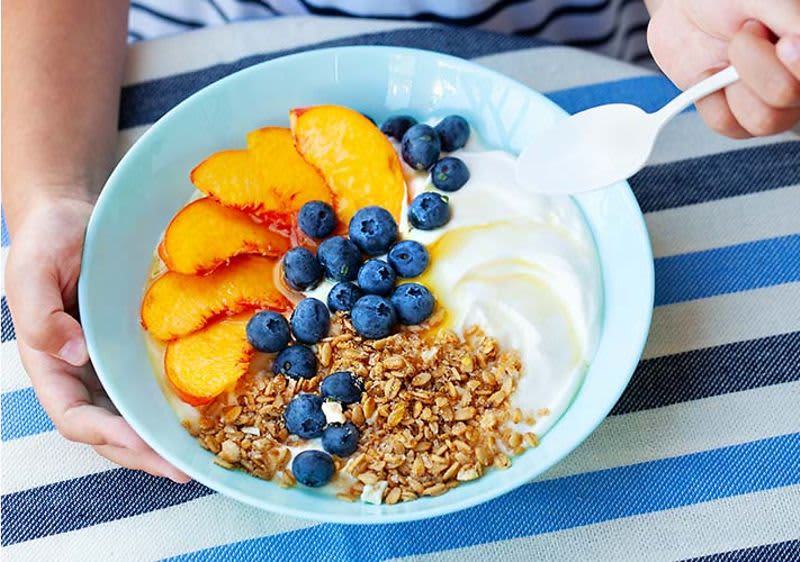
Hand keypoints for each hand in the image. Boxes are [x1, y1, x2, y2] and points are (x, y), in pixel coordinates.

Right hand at [5, 195, 189, 482]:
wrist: (74, 214)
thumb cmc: (48, 239)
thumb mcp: (31, 270)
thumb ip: (39, 316)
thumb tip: (73, 352)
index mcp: (50, 362)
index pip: (73, 414)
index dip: (105, 434)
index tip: (139, 442)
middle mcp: (80, 371)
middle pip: (107, 428)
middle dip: (142, 453)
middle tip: (181, 469)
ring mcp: (108, 363)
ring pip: (132, 414)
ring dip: (160, 439)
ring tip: (196, 456)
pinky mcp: (133, 348)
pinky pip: (151, 383)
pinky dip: (171, 404)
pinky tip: (200, 414)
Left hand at [647, 0, 799, 136]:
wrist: (682, 6)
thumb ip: (796, 22)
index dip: (799, 65)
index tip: (784, 44)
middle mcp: (798, 76)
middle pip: (787, 96)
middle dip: (753, 63)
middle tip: (746, 31)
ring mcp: (769, 99)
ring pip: (762, 121)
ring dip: (731, 84)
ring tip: (728, 54)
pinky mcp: (737, 115)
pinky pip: (728, 125)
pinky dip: (710, 99)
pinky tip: (711, 74)